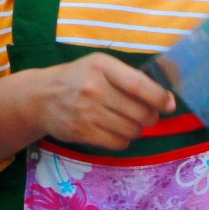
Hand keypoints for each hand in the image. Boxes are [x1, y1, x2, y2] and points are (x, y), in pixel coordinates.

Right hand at [32, 54, 177, 152]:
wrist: (40, 97)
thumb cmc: (77, 78)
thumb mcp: (100, 66)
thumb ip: (129, 77)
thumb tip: (166, 99)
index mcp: (102, 66)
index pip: (139, 85)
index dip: (159, 98)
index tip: (169, 104)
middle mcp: (94, 88)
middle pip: (140, 112)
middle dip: (150, 117)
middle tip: (145, 115)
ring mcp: (87, 112)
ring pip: (131, 130)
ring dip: (135, 129)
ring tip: (126, 122)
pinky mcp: (82, 132)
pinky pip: (118, 143)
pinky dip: (122, 140)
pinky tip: (114, 131)